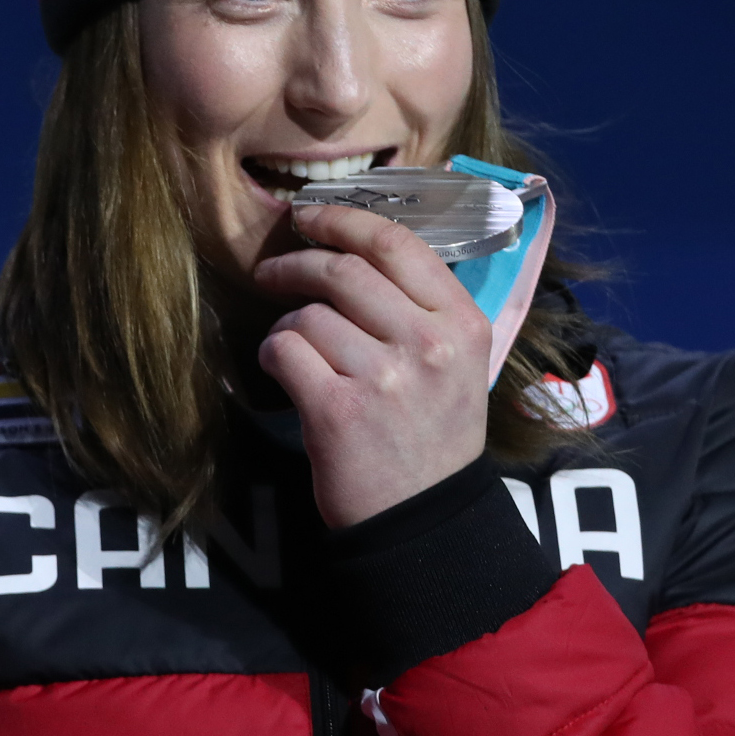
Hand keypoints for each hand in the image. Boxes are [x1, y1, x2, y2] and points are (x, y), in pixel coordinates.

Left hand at [252, 203, 491, 529]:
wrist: (422, 518)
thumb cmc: (432, 433)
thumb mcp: (458, 363)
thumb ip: (421, 306)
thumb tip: (356, 245)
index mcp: (463, 323)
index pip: (397, 243)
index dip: (342, 219)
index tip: (309, 217)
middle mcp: (429, 345)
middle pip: (343, 270)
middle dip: (296, 263)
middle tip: (272, 272)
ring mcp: (384, 378)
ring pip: (308, 314)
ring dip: (288, 324)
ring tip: (297, 349)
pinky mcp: (337, 410)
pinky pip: (284, 350)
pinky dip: (272, 354)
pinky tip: (284, 372)